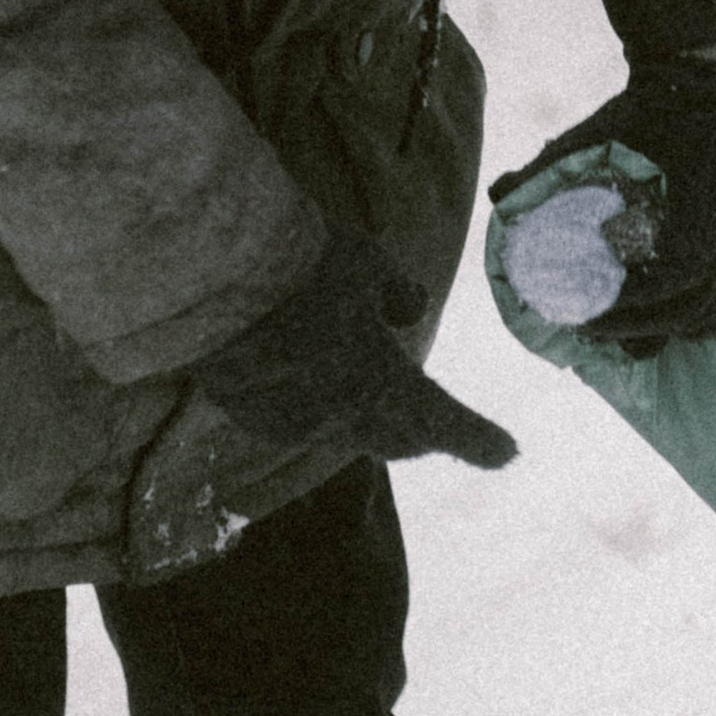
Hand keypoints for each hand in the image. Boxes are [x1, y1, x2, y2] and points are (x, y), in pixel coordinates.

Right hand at [189, 229, 517, 469]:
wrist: (207, 278)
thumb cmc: (302, 263)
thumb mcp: (367, 264)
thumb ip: (394, 294)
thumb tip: (411, 310)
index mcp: (383, 385)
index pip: (444, 422)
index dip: (479, 440)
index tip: (508, 453)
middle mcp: (338, 419)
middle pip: (391, 438)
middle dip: (420, 434)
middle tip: (440, 433)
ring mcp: (287, 423)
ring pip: (338, 431)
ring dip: (361, 419)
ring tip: (373, 402)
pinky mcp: (243, 413)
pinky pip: (292, 418)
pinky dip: (310, 405)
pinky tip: (307, 383)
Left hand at [491, 56, 715, 353]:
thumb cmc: (668, 109)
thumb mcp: (609, 128)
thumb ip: (554, 162)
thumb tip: (501, 193)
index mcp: (705, 212)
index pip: (667, 281)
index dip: (624, 303)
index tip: (582, 307)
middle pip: (684, 311)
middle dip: (631, 326)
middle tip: (584, 326)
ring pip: (708, 318)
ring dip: (662, 329)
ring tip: (617, 326)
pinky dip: (695, 322)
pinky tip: (661, 320)